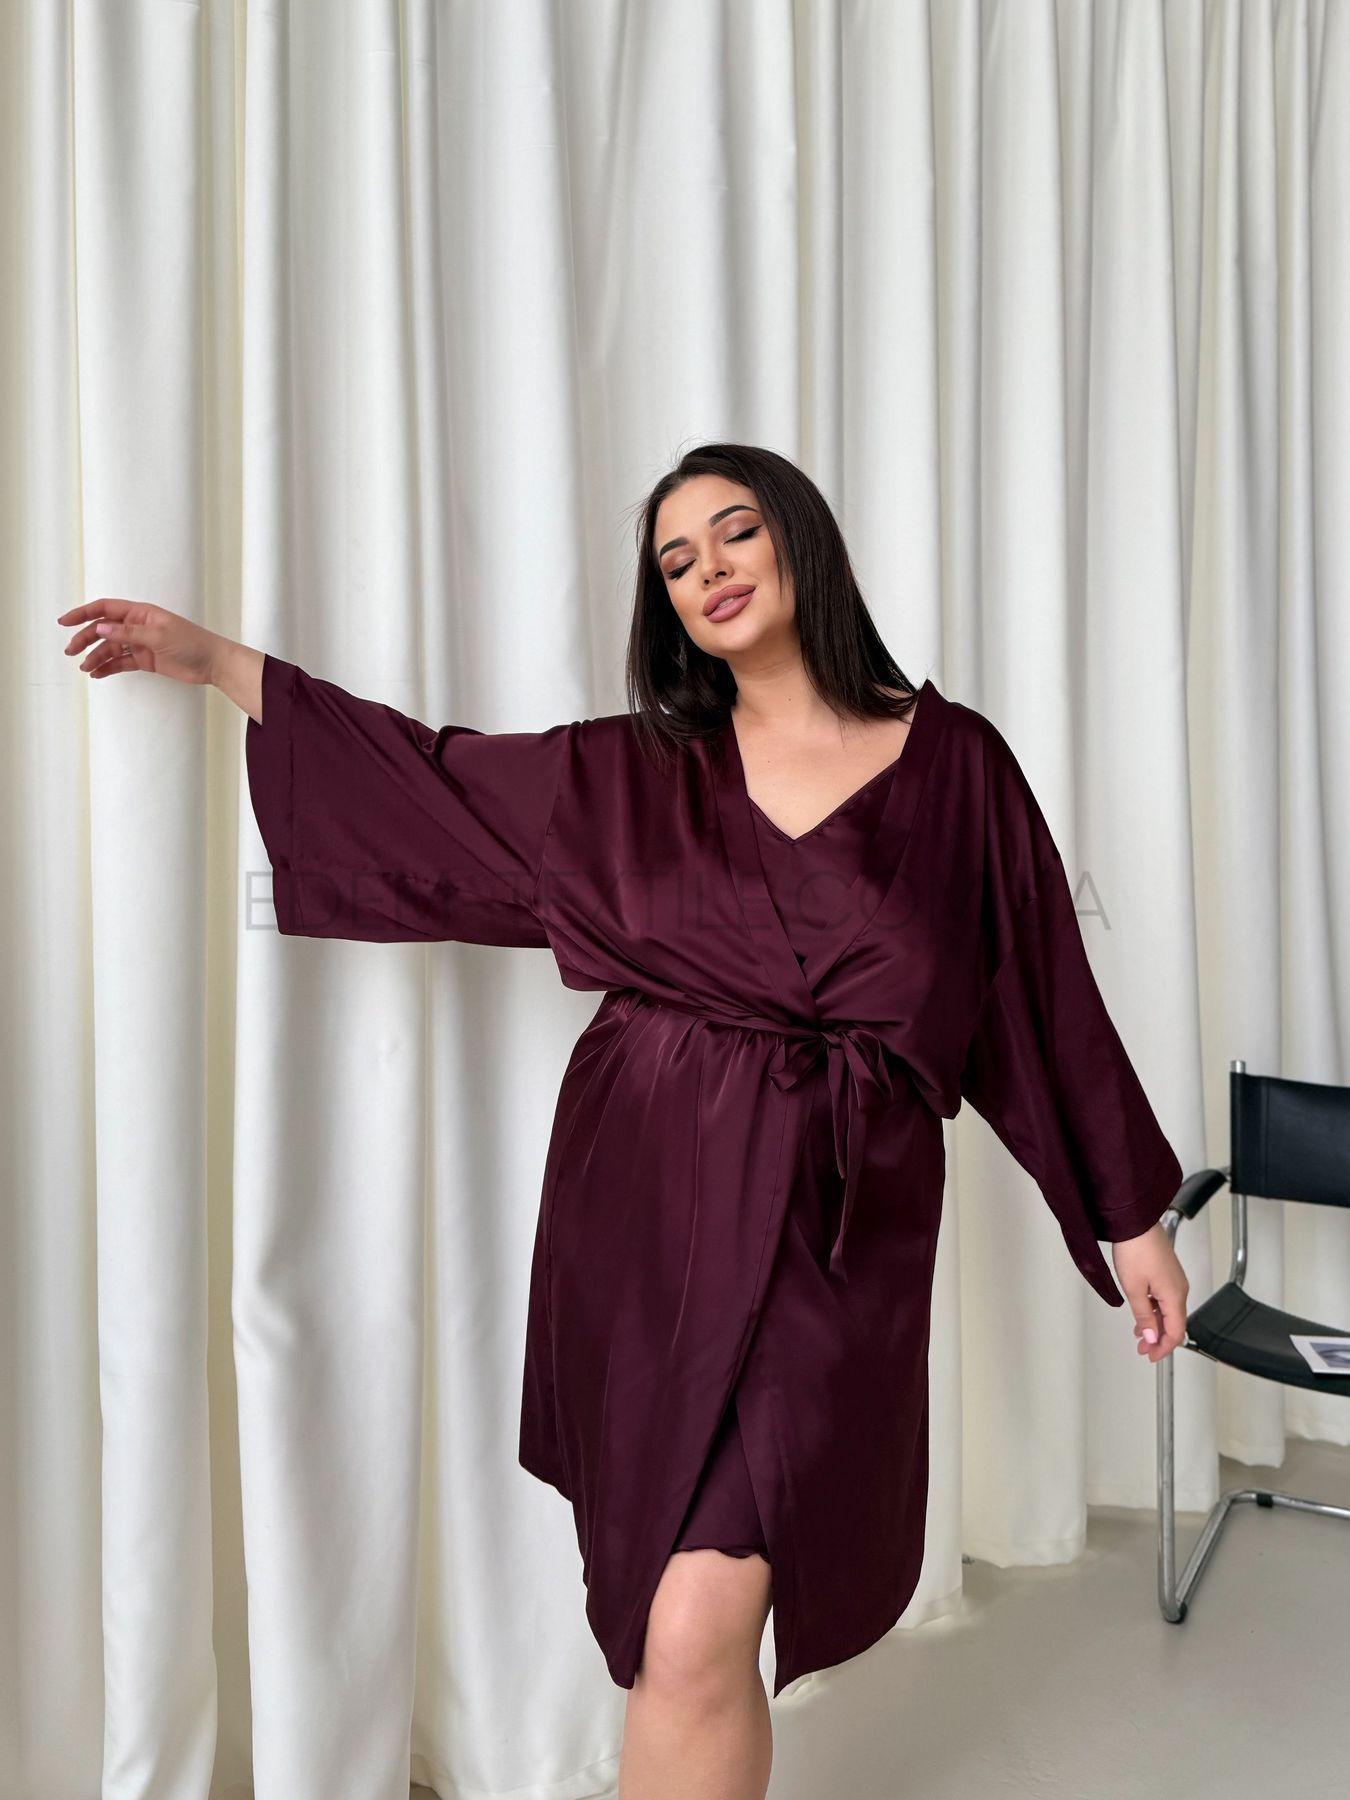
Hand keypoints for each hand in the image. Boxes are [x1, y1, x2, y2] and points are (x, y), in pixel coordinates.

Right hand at [56, 599, 223, 686]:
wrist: (213, 663)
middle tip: (71, 652)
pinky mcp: (145, 660)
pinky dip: (108, 667)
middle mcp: (137, 626)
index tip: (64, 622)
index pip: (105, 609)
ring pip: (110, 648)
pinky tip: (97, 673)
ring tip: (85, 668)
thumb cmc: (191, 643)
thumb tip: (100, 628)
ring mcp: (140, 643)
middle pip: (103, 630)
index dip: (83, 614)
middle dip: (85, 639)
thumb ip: (128, 633)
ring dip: (96, 657)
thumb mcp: (158, 635)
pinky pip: (121, 662)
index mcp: (140, 613)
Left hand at [1111, 1222, 1188, 1362]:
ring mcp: (1174, 1280)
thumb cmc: (1135, 1249)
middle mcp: (1179, 1289)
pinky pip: (1164, 1299)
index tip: (1151, 1356)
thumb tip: (1151, 1337)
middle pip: (1174, 1323)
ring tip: (1139, 1335)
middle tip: (1143, 1349)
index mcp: (1174, 1296)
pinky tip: (1142, 1314)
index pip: (1176, 1332)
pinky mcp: (1167, 1273)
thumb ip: (1143, 1316)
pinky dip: (1154, 1311)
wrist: (1135, 1222)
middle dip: (1159, 1339)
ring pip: (1168, 1312)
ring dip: (1155, 1326)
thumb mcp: (1134, 1288)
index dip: (1164, 1348)